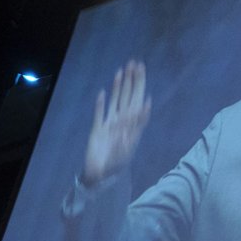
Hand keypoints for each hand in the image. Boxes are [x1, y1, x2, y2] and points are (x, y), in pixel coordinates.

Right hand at [83, 60, 151, 185]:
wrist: (100, 176)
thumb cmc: (116, 165)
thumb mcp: (126, 148)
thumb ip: (131, 131)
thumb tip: (138, 113)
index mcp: (133, 127)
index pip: (138, 103)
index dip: (140, 88)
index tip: (142, 73)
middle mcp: (123, 123)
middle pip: (128, 97)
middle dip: (132, 81)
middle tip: (134, 64)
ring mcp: (110, 125)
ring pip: (116, 101)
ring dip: (118, 87)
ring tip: (121, 71)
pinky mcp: (97, 130)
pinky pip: (99, 114)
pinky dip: (101, 104)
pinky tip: (102, 93)